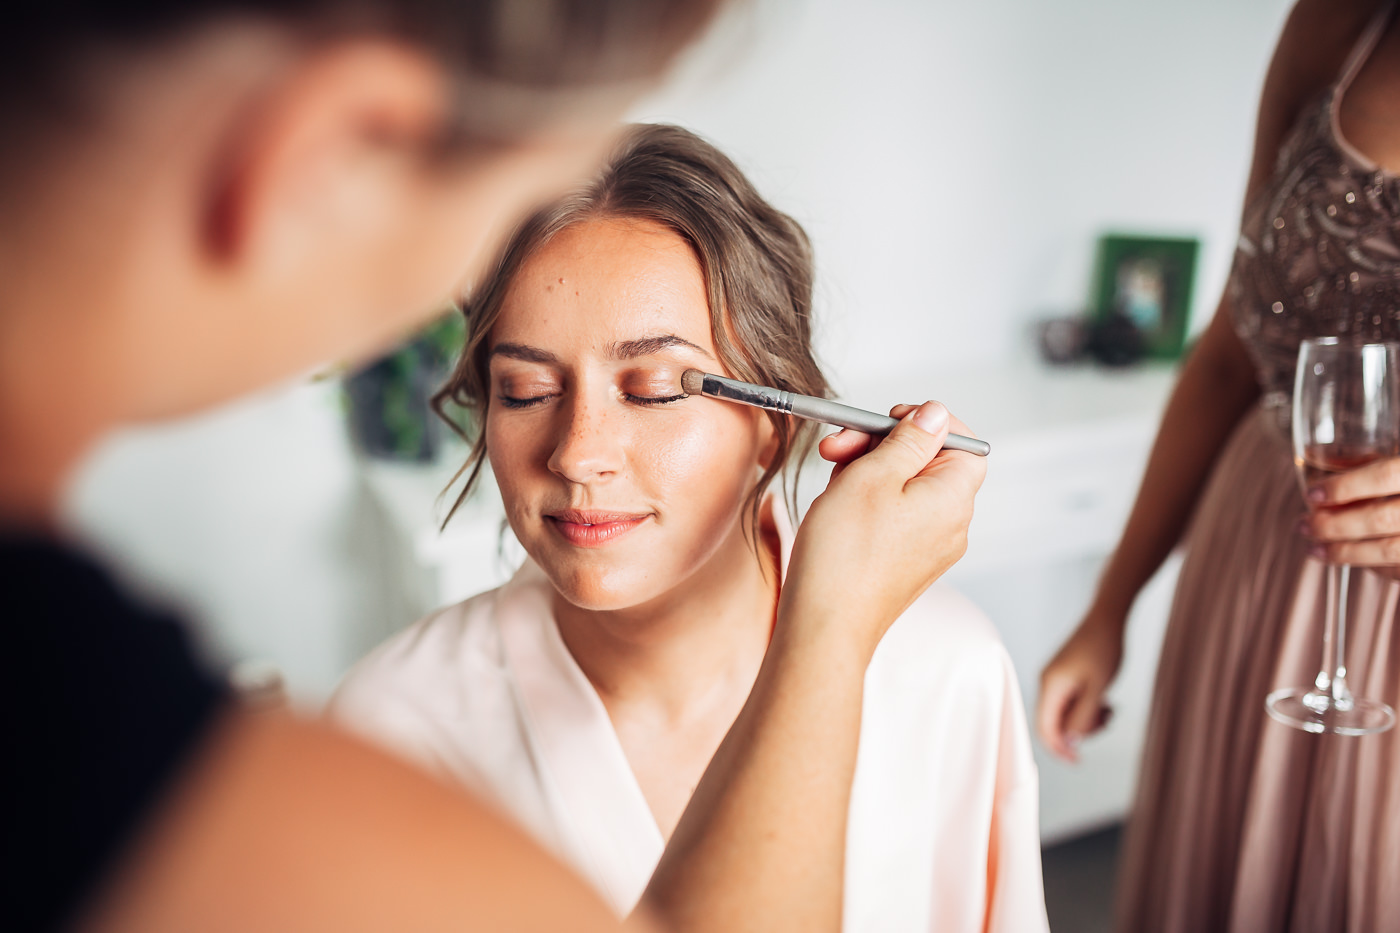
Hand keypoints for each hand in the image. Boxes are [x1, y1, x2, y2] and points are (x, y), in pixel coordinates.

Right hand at [781, 401, 986, 662]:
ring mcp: (929, 547)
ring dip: (868, 472)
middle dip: (882, 445)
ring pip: (906, 487)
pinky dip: (867, 502)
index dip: (927, 423)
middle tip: (839, 446)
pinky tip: (836, 508)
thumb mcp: (873, 475)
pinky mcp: (905, 563)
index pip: (964, 442)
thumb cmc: (844, 556)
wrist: (824, 625)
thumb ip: (910, 439)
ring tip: (831, 482)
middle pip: (928, 462)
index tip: (888, 422)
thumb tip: (935, 414)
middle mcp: (951, 525)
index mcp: (954, 498)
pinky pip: (895, 516)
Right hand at [1037, 611, 1122, 761]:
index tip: (1078, 760)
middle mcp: (1047, 684)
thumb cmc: (1103, 648)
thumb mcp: (1097, 689)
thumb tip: (1070, 741)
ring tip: (1110, 711)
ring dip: (1086, 720)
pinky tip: (1105, 702)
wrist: (1106, 618)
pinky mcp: (1064, 676)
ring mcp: (1055, 679)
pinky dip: (1087, 708)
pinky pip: (1071, 702)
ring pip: (1065, 714)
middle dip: (1079, 731)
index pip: (1045, 729)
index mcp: (1051, 687)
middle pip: (1054, 723)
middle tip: (1106, 724)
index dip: (1059, 749)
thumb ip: (1082, 718)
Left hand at [1301, 457, 1399, 574]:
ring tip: (1315, 549)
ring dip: (1346, 553)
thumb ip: (1386, 460)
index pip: (1385, 474)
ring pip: (1390, 551)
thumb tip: (1325, 455)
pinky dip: (1376, 567)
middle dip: (1334, 526)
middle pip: (1380, 518)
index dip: (1346, 486)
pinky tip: (1354, 560)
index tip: (1313, 494)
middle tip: (1303, 525)